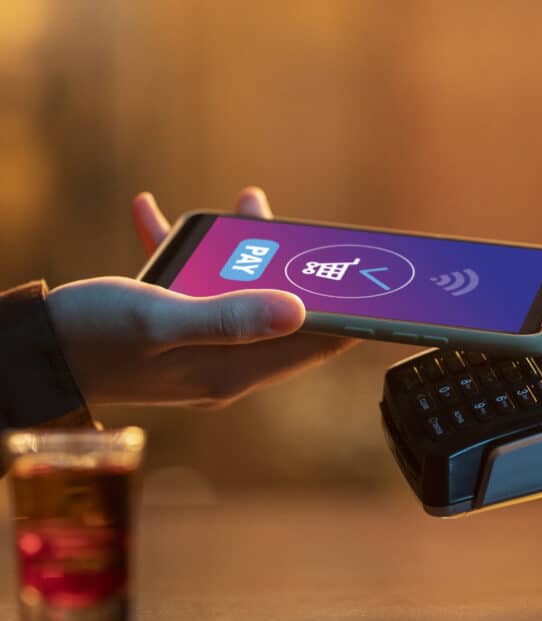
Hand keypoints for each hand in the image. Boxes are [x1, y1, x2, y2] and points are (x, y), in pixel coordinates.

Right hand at [47, 187, 355, 406]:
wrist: (29, 353)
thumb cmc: (90, 339)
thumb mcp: (160, 320)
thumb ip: (229, 316)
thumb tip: (300, 309)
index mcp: (234, 368)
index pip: (314, 345)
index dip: (351, 317)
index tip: (382, 287)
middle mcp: (227, 360)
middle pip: (286, 314)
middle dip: (302, 271)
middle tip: (313, 232)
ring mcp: (201, 343)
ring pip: (244, 292)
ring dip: (246, 251)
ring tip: (246, 205)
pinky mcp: (173, 326)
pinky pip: (195, 285)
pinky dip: (186, 251)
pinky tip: (156, 212)